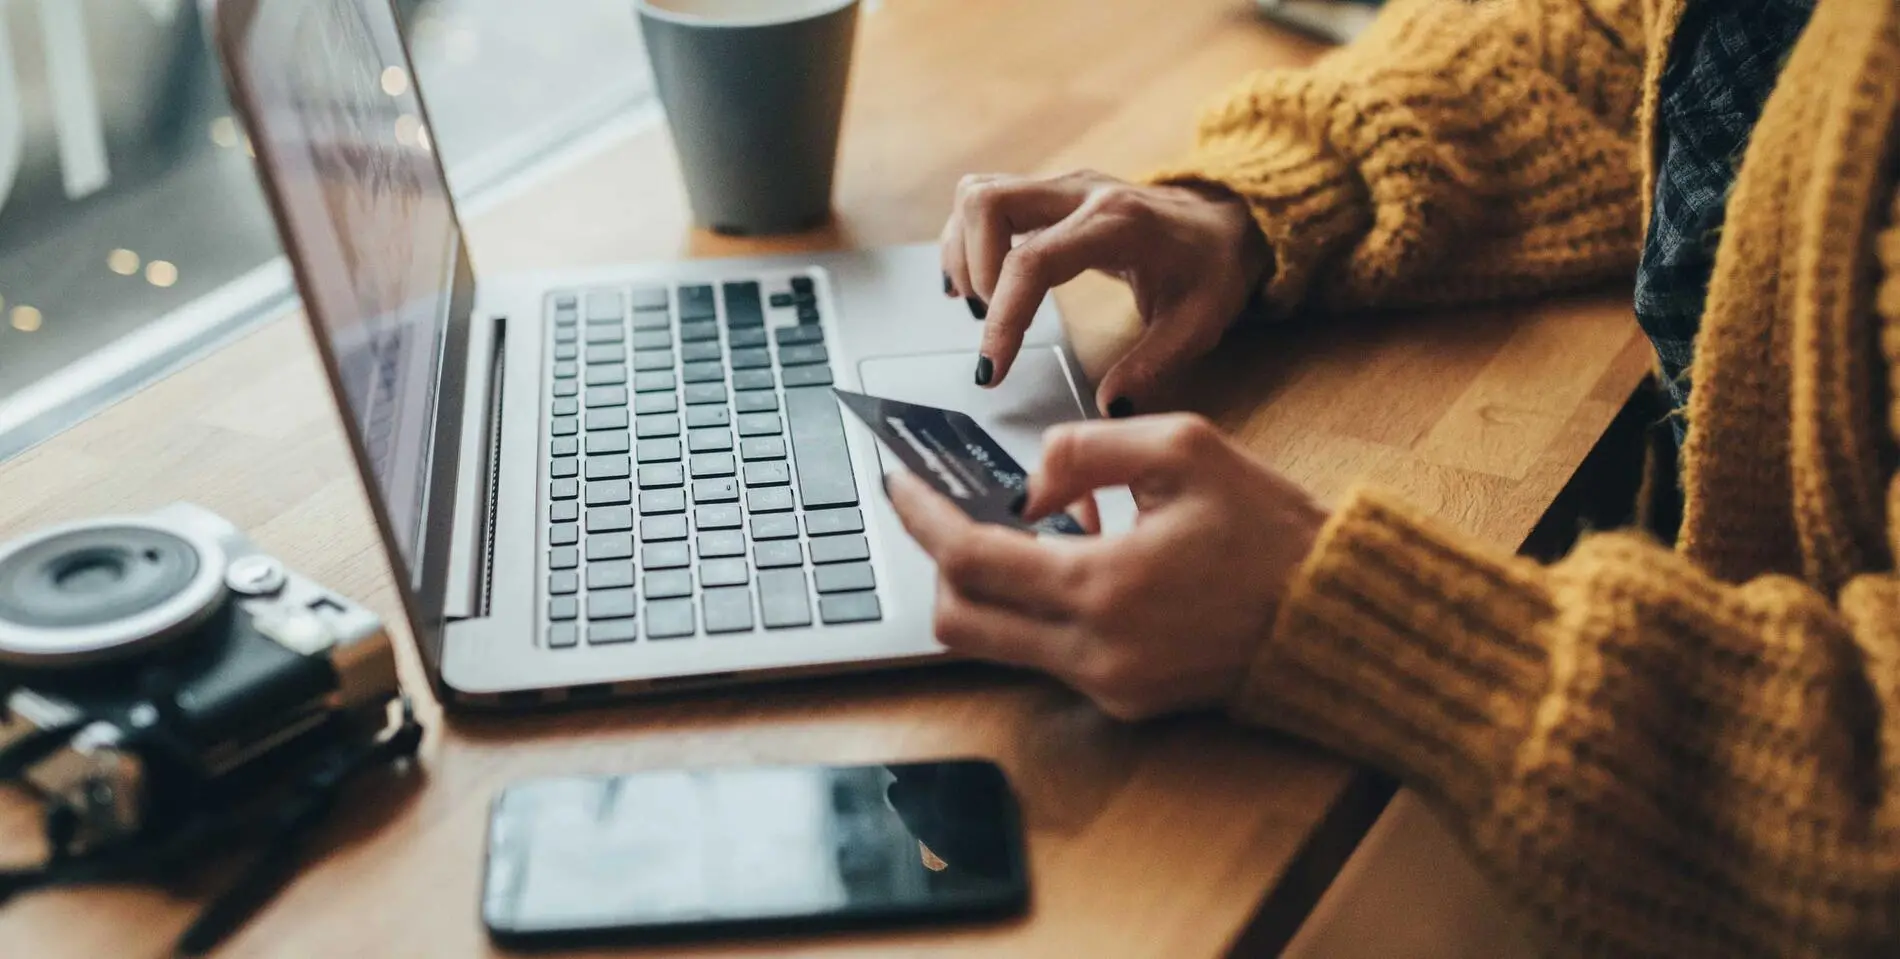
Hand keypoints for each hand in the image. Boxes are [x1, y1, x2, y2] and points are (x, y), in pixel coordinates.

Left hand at [885, 414, 1328, 719]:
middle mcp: (1094, 651)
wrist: (1336, 616)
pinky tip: (1079, 561)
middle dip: (939, 561)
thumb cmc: (1270, 529)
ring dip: (991, 586)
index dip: (921, 518)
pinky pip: (1046, 655)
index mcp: (1103, 586)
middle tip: (947, 509)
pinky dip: (1039, 608)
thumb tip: (1027, 483)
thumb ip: (1085, 448)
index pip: (969, 559)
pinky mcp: (1125, 702)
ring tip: (1032, 528)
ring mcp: (1107, 686)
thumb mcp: (1184, 448)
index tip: (898, 482)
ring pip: (996, 644)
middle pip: (959, 620)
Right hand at [940, 170, 1270, 416]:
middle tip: (990, 321)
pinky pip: (987, 200)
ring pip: (979, 195)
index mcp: (1117, 224)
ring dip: (964, 251)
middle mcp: (1081, 193)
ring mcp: (1062, 187)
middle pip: (988, 202)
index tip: (992, 369)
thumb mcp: (1199, 325)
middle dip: (973, 269)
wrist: (1226, 222)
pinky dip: (968, 240)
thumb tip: (1108, 406)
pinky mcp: (1050, 193)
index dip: (1004, 318)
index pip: (1032, 261)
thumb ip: (1153, 366)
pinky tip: (977, 283)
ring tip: (981, 304)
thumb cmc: (1211, 269)